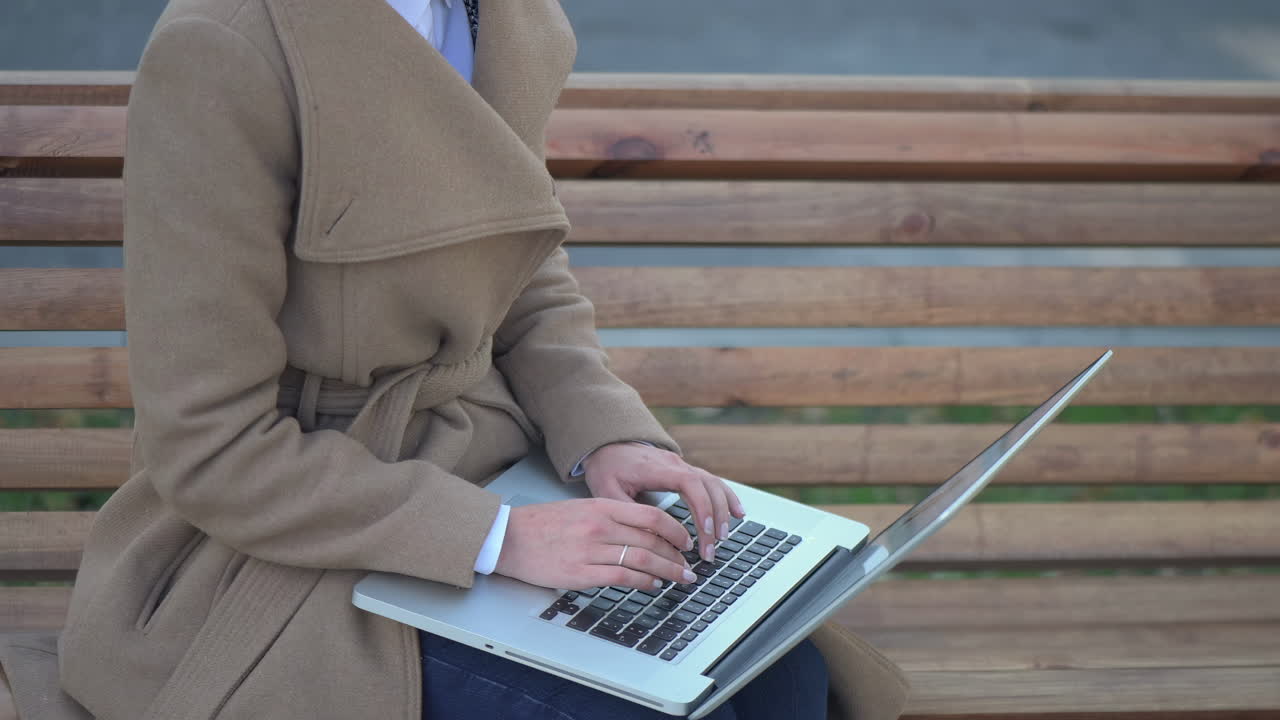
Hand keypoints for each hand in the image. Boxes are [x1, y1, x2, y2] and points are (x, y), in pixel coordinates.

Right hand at [493, 498, 698, 590]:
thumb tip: (644, 532)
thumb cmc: (543, 524)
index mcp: (601, 506)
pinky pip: (621, 577)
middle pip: (652, 540)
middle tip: (689, 567)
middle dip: (677, 556)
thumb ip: (611, 517)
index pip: (651, 517)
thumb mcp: (580, 509)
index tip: (686, 542)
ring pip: (642, 559)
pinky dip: (643, 582)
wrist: (507, 537)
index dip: (676, 531)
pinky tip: (652, 585)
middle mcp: (599, 526)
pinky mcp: (580, 573)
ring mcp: (590, 550)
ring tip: (679, 578)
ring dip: (667, 571)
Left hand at [582, 442, 745, 563]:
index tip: (705, 532)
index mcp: (656, 468)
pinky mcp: (685, 471)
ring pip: (714, 483)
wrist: (607, 445)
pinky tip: (737, 514)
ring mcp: (682, 465)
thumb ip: (627, 512)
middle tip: (711, 550)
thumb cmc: (607, 468)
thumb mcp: (607, 491)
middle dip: (714, 518)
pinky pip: (712, 482)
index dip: (701, 507)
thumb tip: (648, 539)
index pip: (689, 483)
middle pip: (707, 486)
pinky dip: (727, 497)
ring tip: (724, 537)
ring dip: (723, 510)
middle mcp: (674, 464)